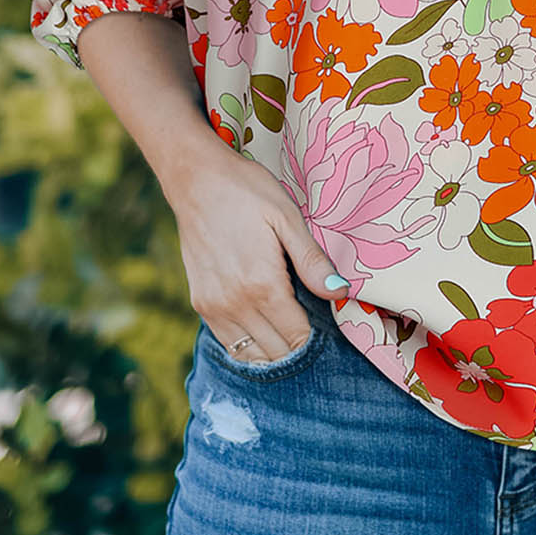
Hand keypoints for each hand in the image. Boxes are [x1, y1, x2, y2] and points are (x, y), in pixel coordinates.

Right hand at [165, 137, 347, 362]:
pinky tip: (265, 329)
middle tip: (314, 327)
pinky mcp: (200, 303)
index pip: (298, 336)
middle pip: (277, 352)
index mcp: (262, 285)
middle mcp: (235, 304)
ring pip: (252, 355)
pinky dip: (250, 345)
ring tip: (291, 330)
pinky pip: (229, 343)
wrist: (195, 179)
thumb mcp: (287, 218)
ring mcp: (213, 307)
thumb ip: (312, 261)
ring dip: (275, 351)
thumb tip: (340, 292)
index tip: (330, 326)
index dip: (318, 337)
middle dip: (299, 347)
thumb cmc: (246, 192)